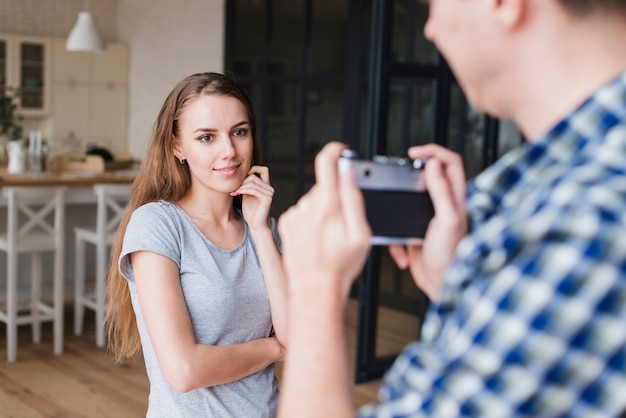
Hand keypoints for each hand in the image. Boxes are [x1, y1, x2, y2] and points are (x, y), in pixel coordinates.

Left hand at [231, 165, 273, 229]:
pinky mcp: (267, 199)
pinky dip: (243, 190)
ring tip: (234, 192)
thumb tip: (240, 174)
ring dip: (241, 186)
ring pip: (253, 182)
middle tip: (234, 189)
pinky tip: (237, 193)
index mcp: (266, 186)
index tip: (241, 178)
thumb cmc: (251, 211)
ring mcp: (269, 193)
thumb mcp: (247, 195)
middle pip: (254, 176)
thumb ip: (246, 185)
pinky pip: (253, 190)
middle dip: (242, 181)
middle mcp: (270, 188)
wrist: (256, 225)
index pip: (263, 169)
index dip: (253, 169)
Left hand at [278, 142, 371, 298]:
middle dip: (336, 195)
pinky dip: (312, 219)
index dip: (335, 151)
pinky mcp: (287, 224)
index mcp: (327, 206)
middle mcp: (307, 207)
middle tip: (345, 221)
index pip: (326, 162)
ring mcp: (294, 215)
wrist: (314, 290)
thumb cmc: (340, 267)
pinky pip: (303, 212)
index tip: (341, 152)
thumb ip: (354, 200)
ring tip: (330, 236)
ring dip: (324, 210)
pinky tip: (317, 238)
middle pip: (324, 185)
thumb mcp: (361, 235)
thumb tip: (348, 175)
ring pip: (314, 200)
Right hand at [388, 144, 467, 300]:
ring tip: (395, 209)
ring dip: (400, 207)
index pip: (450, 163)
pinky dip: (397, 240)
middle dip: (411, 174)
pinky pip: (400, 227)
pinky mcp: (416, 233)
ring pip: (410, 200)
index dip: (433, 151)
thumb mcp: (447, 219)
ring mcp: (429, 219)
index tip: (415, 153)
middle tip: (400, 171)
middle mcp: (445, 206)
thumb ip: (442, 191)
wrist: (442, 285)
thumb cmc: (452, 256)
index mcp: (456, 199)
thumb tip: (434, 165)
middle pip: (429, 176)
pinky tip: (404, 250)